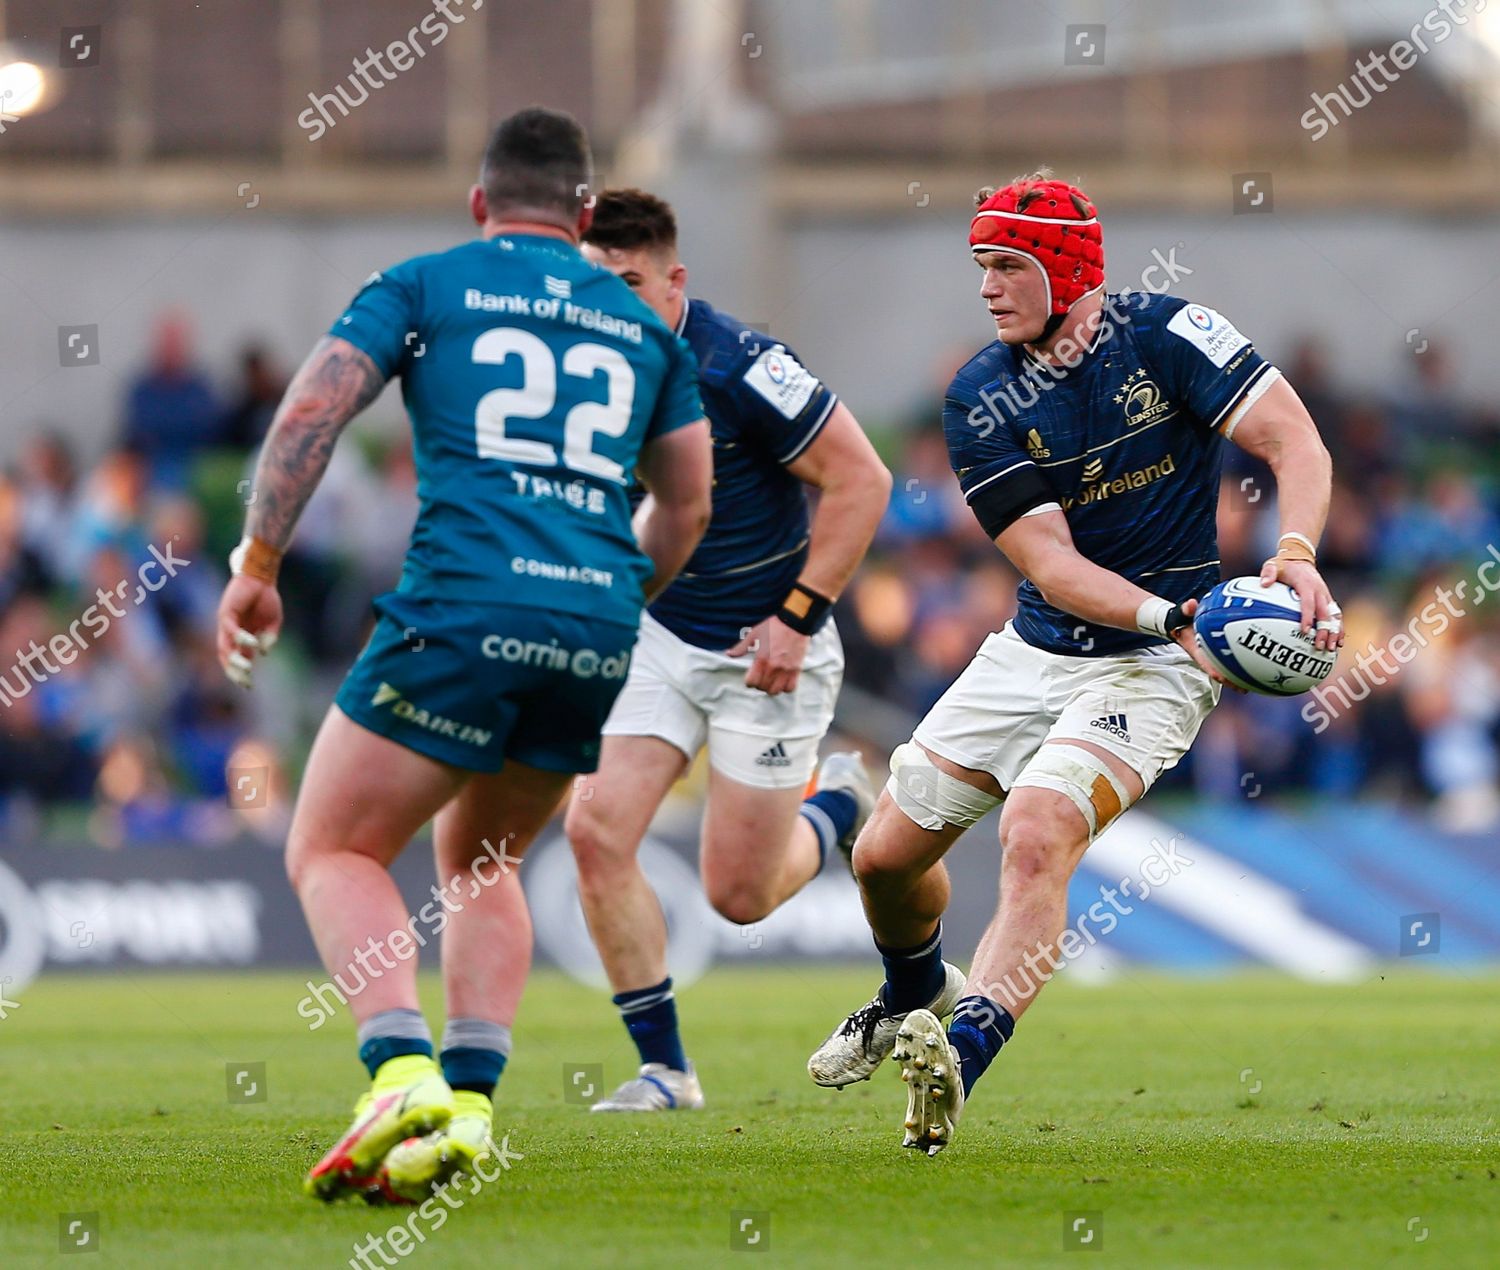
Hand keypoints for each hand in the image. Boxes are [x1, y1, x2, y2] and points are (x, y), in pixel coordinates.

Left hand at [216, 574, 282, 688]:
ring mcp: (227, 624)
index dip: (241, 674)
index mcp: (243, 636)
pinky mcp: (226, 614)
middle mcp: (231, 632)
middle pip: (226, 658)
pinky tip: (252, 643)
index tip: (248, 686)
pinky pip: (231, 630)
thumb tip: (264, 652)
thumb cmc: (266, 597)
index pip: (238, 659)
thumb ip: (270, 637)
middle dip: (234, 672)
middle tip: (246, 682)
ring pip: (224, 648)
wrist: (261, 577)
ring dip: (234, 661)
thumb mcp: (274, 621)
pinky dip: (241, 639)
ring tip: (247, 669)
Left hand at [726, 616, 809, 695]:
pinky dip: (785, 688)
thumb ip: (741, 647)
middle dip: (759, 684)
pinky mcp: (796, 670)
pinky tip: (782, 681)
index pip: (751, 682)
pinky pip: (790, 688)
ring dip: (771, 688)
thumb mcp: (754, 634)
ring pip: (775, 691)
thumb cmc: (773, 627)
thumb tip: (728, 654)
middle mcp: (773, 667)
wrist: (794, 622)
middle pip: (762, 688)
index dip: (749, 681)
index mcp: (761, 659)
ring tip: (771, 681)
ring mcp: (785, 670)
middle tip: (761, 677)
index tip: (751, 677)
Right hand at [1170, 597, 1245, 692]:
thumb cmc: (1181, 620)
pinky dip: (1241, 664)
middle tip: (1244, 689)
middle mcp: (1205, 656)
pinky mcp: (1217, 652)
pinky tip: (1255, 667)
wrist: (1178, 624)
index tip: (1223, 678)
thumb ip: (1186, 609)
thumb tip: (1191, 604)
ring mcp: (1212, 656)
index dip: (1214, 671)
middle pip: (1219, 672)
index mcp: (1196, 650)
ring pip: (1226, 670)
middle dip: (1231, 682)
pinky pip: (1230, 660)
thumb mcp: (1181, 614)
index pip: (1205, 663)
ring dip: (1238, 678)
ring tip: (1254, 686)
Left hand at [1259, 556, 1344, 652]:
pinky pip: (1336, 615)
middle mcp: (1319, 591)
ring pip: (1335, 615)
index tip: (1305, 631)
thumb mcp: (1273, 565)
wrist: (1300, 558)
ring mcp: (1326, 596)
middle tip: (1321, 646)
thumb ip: (1268, 573)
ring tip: (1333, 648)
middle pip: (1325, 613)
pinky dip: (1339, 628)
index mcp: (1306, 584)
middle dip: (1325, 630)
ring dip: (1335, 632)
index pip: (1308, 602)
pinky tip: (1339, 641)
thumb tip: (1263, 583)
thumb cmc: (1284, 565)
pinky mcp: (1328, 600)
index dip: (1307, 617)